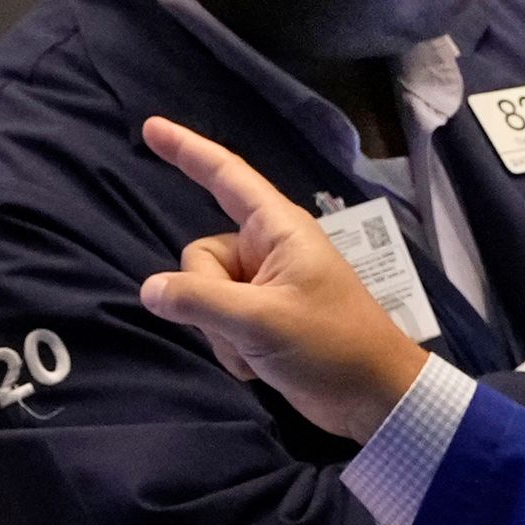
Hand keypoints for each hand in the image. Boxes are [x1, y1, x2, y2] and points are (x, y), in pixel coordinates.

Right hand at [137, 118, 431, 442]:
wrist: (373, 397)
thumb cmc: (331, 345)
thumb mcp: (261, 321)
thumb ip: (200, 300)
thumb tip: (150, 289)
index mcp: (278, 229)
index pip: (225, 176)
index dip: (186, 150)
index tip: (151, 128)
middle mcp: (267, 250)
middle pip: (200, 256)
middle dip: (206, 298)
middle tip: (246, 328)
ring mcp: (263, 287)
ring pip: (204, 295)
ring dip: (221, 332)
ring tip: (260, 352)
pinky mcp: (261, 320)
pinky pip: (218, 322)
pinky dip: (230, 347)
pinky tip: (260, 366)